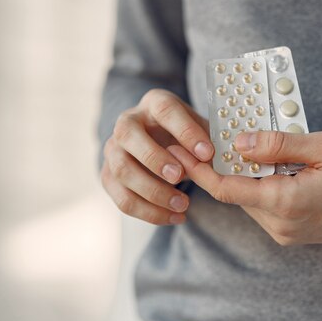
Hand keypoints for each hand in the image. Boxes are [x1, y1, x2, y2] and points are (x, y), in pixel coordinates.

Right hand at [101, 89, 213, 224]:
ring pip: (122, 170)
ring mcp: (113, 149)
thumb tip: (213, 160)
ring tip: (184, 205)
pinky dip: (150, 213)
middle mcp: (127, 121)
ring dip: (153, 191)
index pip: (164, 109)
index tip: (207, 153)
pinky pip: (123, 198)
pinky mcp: (108, 176)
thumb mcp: (201, 131)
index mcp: (154, 102)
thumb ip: (208, 143)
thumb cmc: (188, 137)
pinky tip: (175, 217)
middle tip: (180, 177)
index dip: (185, 131)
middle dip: (155, 158)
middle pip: (129, 135)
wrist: (162, 146)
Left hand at [167, 130, 321, 244]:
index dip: (198, 168)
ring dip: (241, 172)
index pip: (225, 187)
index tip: (178, 149)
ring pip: (247, 198)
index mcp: (285, 203)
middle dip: (219, 163)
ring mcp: (285, 232)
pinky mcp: (291, 231)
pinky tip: (264, 162)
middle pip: (234, 191)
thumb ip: (278, 144)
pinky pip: (263, 204)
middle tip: (210, 134)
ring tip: (242, 142)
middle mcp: (279, 224)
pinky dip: (257, 183)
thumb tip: (239, 142)